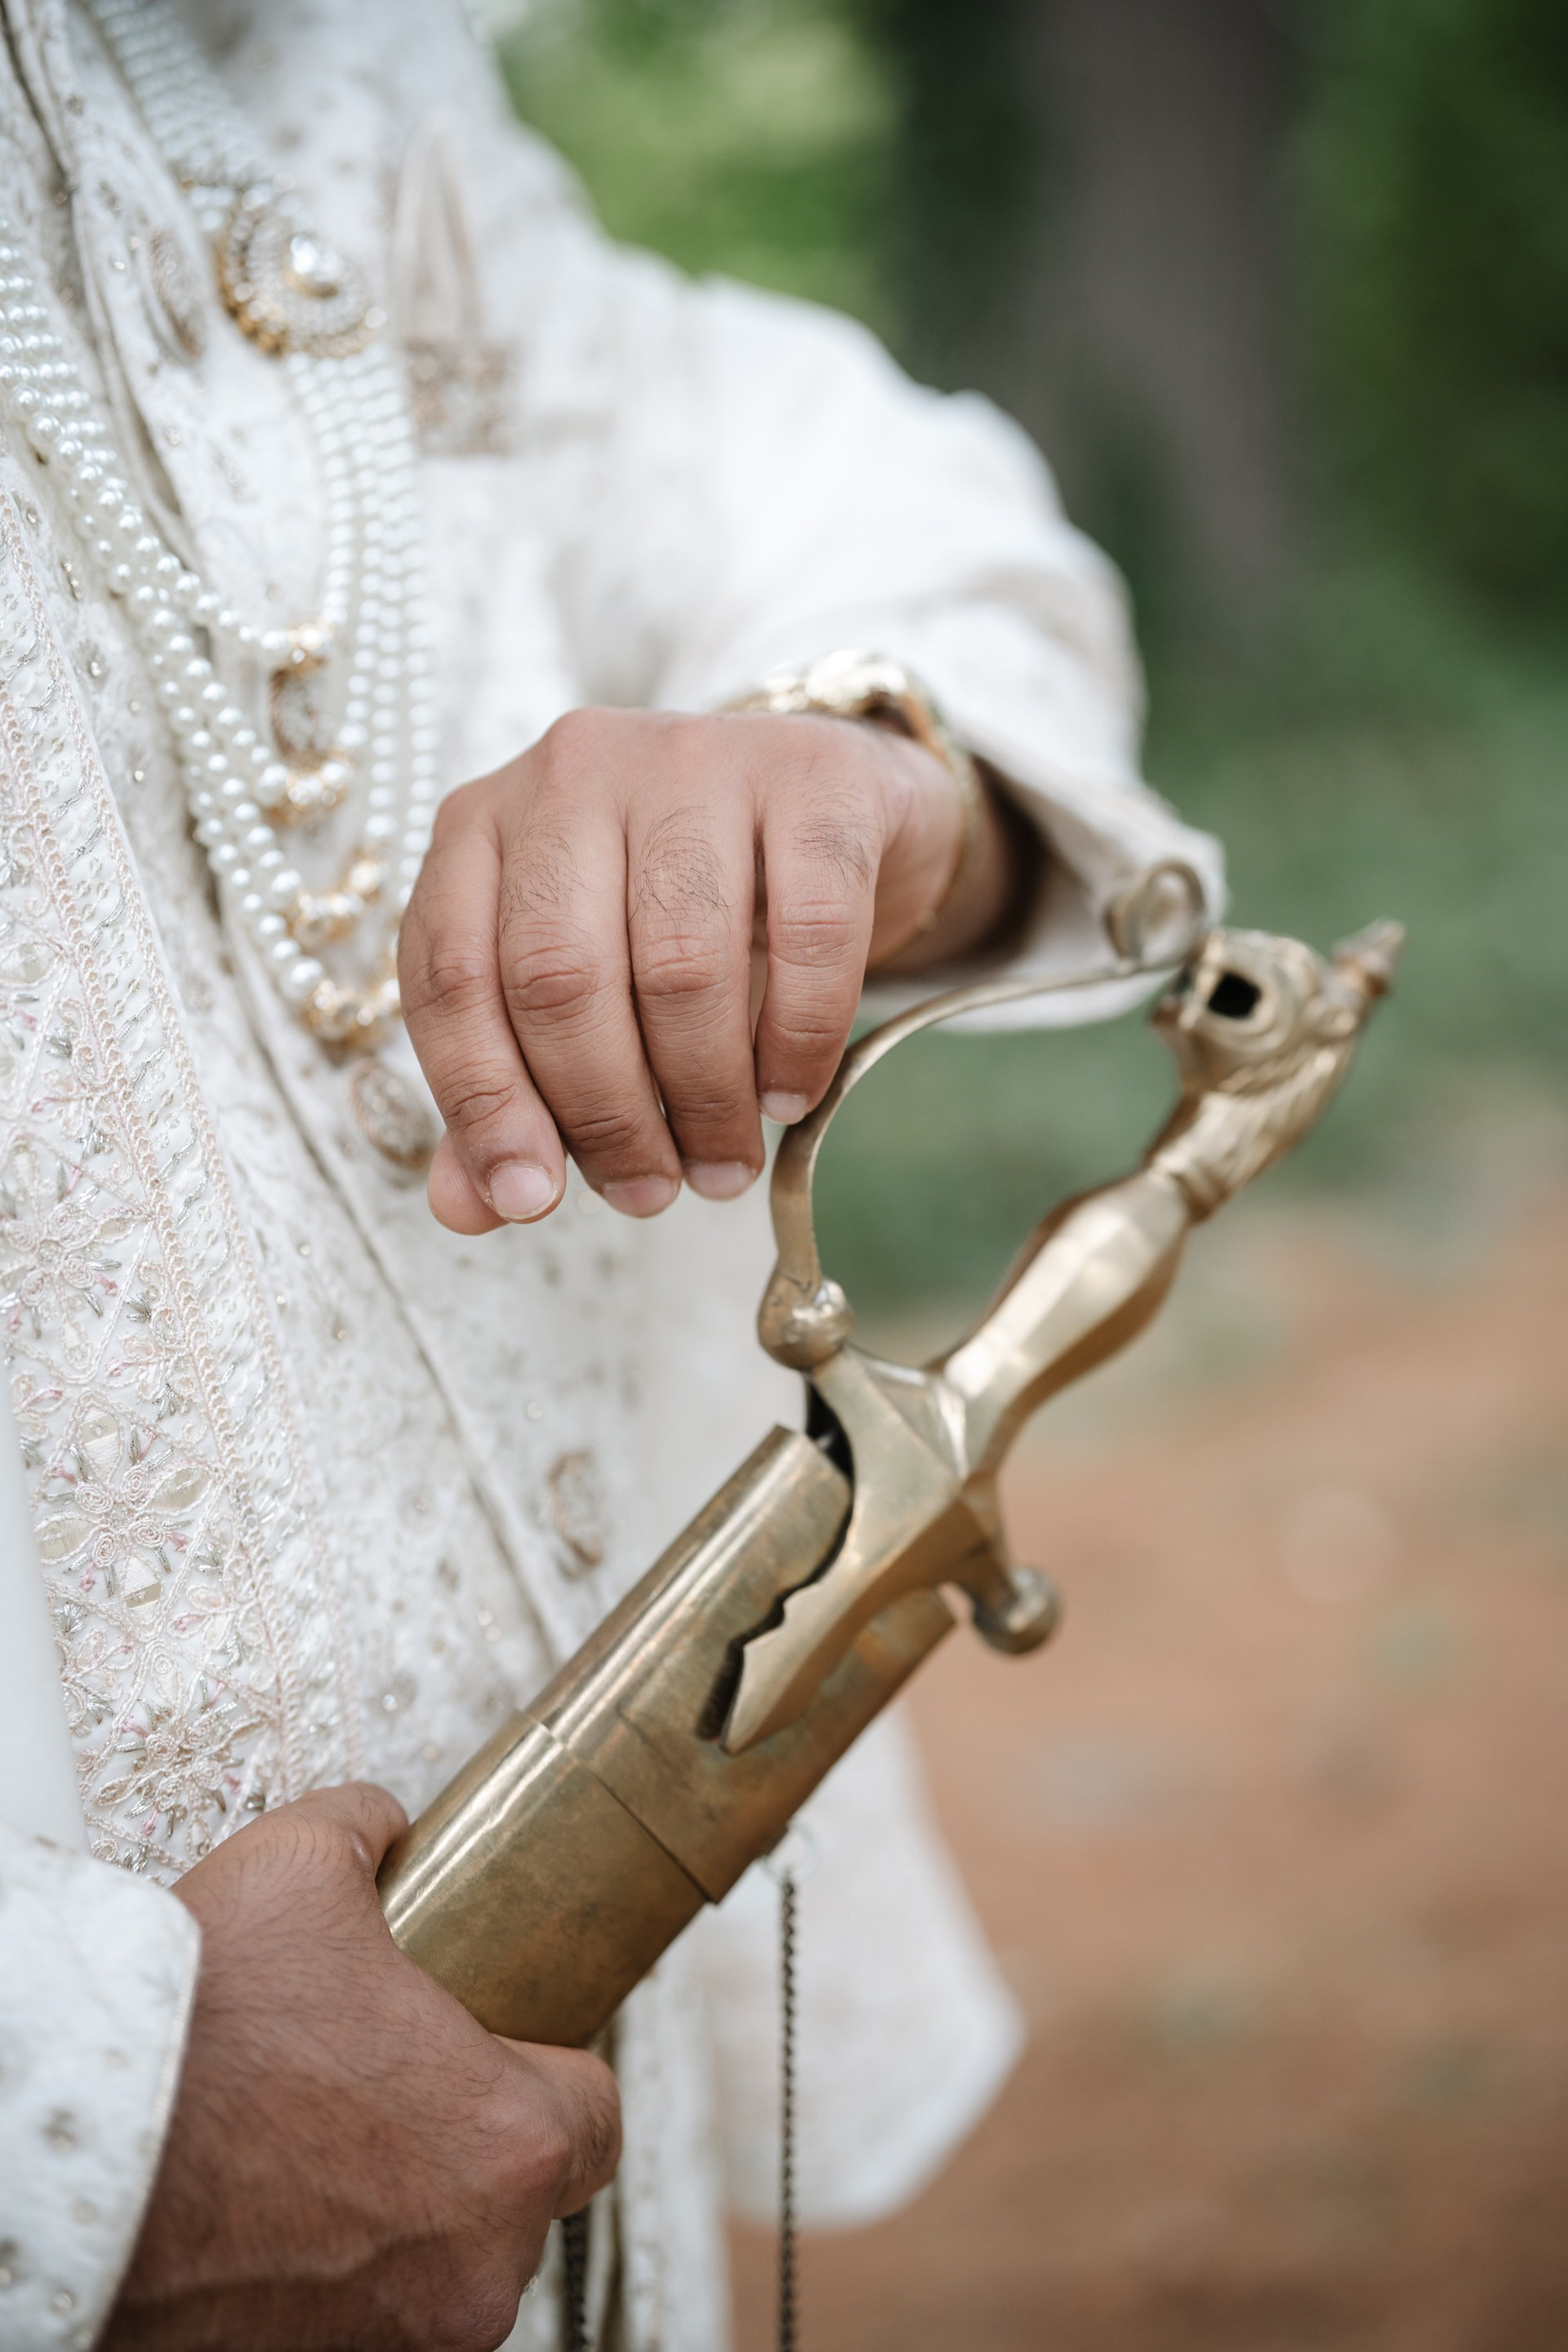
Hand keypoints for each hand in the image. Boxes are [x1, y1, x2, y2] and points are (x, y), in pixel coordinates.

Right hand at [105, 1783, 619, 2351]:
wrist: (77, 2150)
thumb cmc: (196, 2025)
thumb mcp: (304, 1865)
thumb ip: (372, 1835)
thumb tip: (384, 1828)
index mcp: (509, 2144)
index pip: (596, 2116)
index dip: (553, 2066)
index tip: (506, 2040)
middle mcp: (472, 2265)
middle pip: (520, 2198)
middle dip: (469, 2138)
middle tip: (397, 2082)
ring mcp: (394, 2337)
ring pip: (441, 2264)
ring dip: (400, 2206)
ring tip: (322, 2134)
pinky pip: (360, 2313)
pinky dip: (329, 2263)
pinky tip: (274, 2197)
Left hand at [399, 708, 1013, 1231]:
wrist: (828, 799)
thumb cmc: (677, 906)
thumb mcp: (581, 985)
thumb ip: (514, 1085)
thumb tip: (471, 1208)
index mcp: (483, 825)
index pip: (449, 974)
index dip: (484, 1102)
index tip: (530, 1200)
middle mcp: (574, 771)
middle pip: (559, 974)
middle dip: (604, 1114)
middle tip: (649, 1192)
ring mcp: (696, 758)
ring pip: (681, 963)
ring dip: (703, 1096)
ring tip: (721, 1163)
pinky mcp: (815, 775)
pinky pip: (809, 932)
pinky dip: (799, 1039)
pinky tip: (789, 1095)